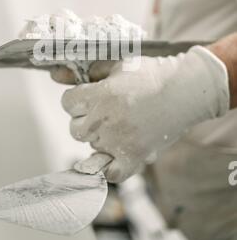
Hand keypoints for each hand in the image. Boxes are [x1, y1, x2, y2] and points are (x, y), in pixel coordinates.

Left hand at [61, 47, 229, 182]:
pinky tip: (115, 153)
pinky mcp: (135, 157)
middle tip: (104, 110)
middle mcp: (106, 121)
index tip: (89, 95)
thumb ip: (86, 71)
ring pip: (90, 146)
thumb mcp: (117, 65)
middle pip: (74, 127)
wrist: (185, 90)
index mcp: (100, 96)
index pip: (67, 103)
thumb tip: (54, 75)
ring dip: (98, 137)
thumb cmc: (150, 75)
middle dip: (85, 118)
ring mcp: (119, 142)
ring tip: (117, 125)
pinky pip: (111, 173)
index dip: (77, 98)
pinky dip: (109, 167)